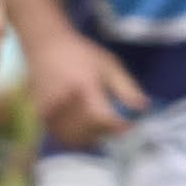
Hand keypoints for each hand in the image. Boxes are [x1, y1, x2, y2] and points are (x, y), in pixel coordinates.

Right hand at [25, 24, 146, 149]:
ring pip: (75, 138)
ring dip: (90, 136)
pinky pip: (62, 135)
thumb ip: (127, 88)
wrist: (46, 47)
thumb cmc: (82, 54)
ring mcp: (51, 110)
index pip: (103, 118)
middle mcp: (65, 101)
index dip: (118, 126)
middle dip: (106, 131)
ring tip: (100, 125)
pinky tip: (84, 125)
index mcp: (84, 86)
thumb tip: (143, 108)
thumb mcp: (110, 65)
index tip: (129, 125)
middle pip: (89, 131)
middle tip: (115, 124)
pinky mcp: (43, 116)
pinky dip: (76, 135)